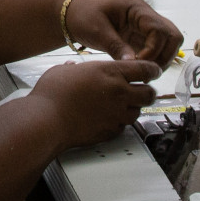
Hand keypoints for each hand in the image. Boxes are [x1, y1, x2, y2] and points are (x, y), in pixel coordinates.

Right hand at [31, 59, 161, 148]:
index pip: (145, 69)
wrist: (46, 120)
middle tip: (141, 91)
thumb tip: (73, 68)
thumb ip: (74, 68)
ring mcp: (116, 114)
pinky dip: (119, 122)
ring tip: (121, 106)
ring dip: (132, 108)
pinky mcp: (110, 131)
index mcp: (110, 72)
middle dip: (147, 92)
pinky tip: (108, 119)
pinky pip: (123, 126)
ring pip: (138, 112)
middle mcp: (118, 92)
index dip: (152, 70)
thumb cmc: (51, 94)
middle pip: (149, 93)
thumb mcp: (62, 70)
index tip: (153, 71)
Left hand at [64, 0, 183, 65]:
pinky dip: (153, 61)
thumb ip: (116, 46)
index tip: (137, 62)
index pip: (159, 30)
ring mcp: (144, 28)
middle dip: (165, 56)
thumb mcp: (97, 31)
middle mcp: (145, 17)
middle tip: (148, 71)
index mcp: (137, 9)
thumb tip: (133, 64)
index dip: (153, 50)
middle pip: (172, 36)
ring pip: (168, 43)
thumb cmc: (82, 15)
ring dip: (162, 59)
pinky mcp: (139, 38)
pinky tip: (139, 70)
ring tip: (144, 72)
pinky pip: (156, 49)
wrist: (72, 14)